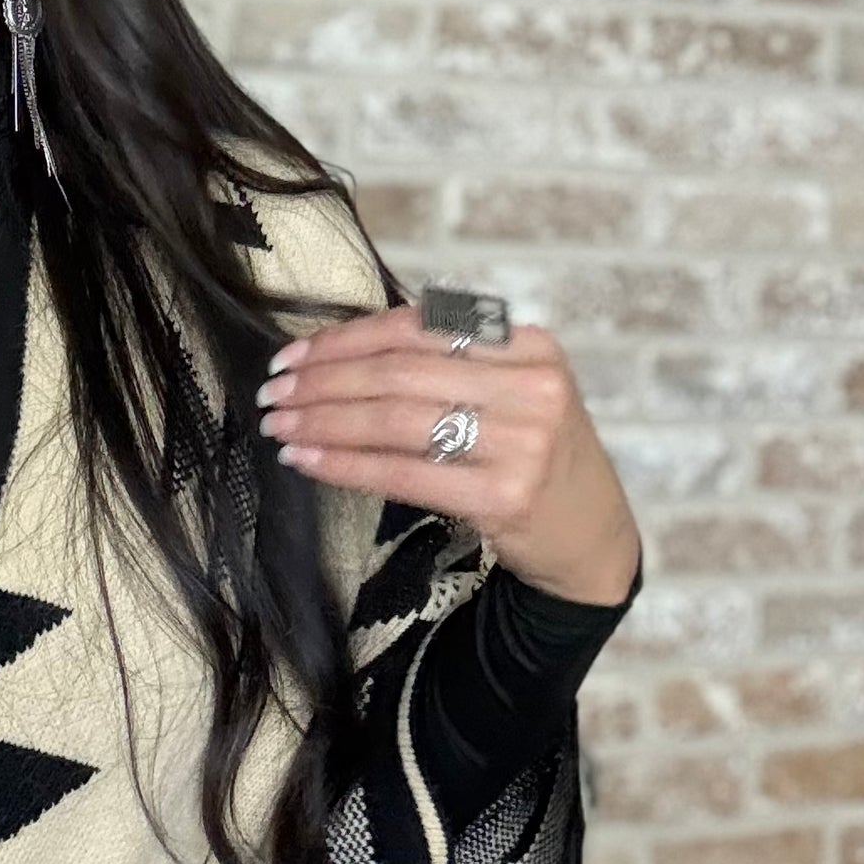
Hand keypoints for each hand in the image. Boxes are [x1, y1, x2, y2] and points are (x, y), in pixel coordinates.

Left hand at [256, 305, 640, 606]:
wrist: (591, 537)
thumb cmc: (531, 456)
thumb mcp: (506, 393)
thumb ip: (442, 364)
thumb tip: (331, 353)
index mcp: (528, 344)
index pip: (417, 327)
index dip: (345, 339)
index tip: (291, 355)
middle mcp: (531, 386)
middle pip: (399, 372)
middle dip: (323, 380)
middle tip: (273, 392)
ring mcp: (523, 442)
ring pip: (395, 419)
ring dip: (323, 420)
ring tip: (279, 426)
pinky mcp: (505, 496)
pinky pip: (402, 472)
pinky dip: (345, 465)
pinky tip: (307, 461)